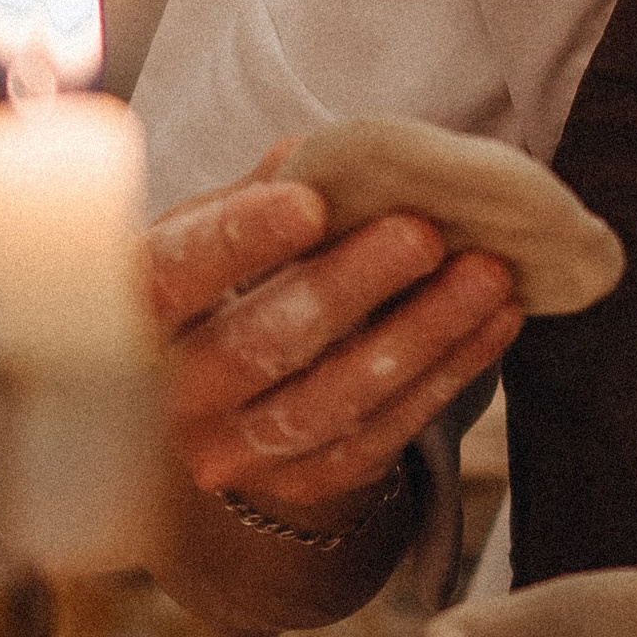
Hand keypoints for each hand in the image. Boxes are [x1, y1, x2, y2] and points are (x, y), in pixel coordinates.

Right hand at [149, 148, 523, 528]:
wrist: (232, 408)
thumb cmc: (231, 288)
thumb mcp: (223, 232)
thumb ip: (264, 191)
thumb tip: (321, 153)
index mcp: (141, 316)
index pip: (171, 280)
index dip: (235, 241)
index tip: (309, 202)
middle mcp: (175, 397)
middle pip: (259, 346)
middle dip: (349, 286)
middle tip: (423, 233)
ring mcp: (238, 452)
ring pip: (332, 399)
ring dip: (421, 333)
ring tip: (487, 274)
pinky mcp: (306, 483)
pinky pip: (383, 435)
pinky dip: (448, 373)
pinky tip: (495, 322)